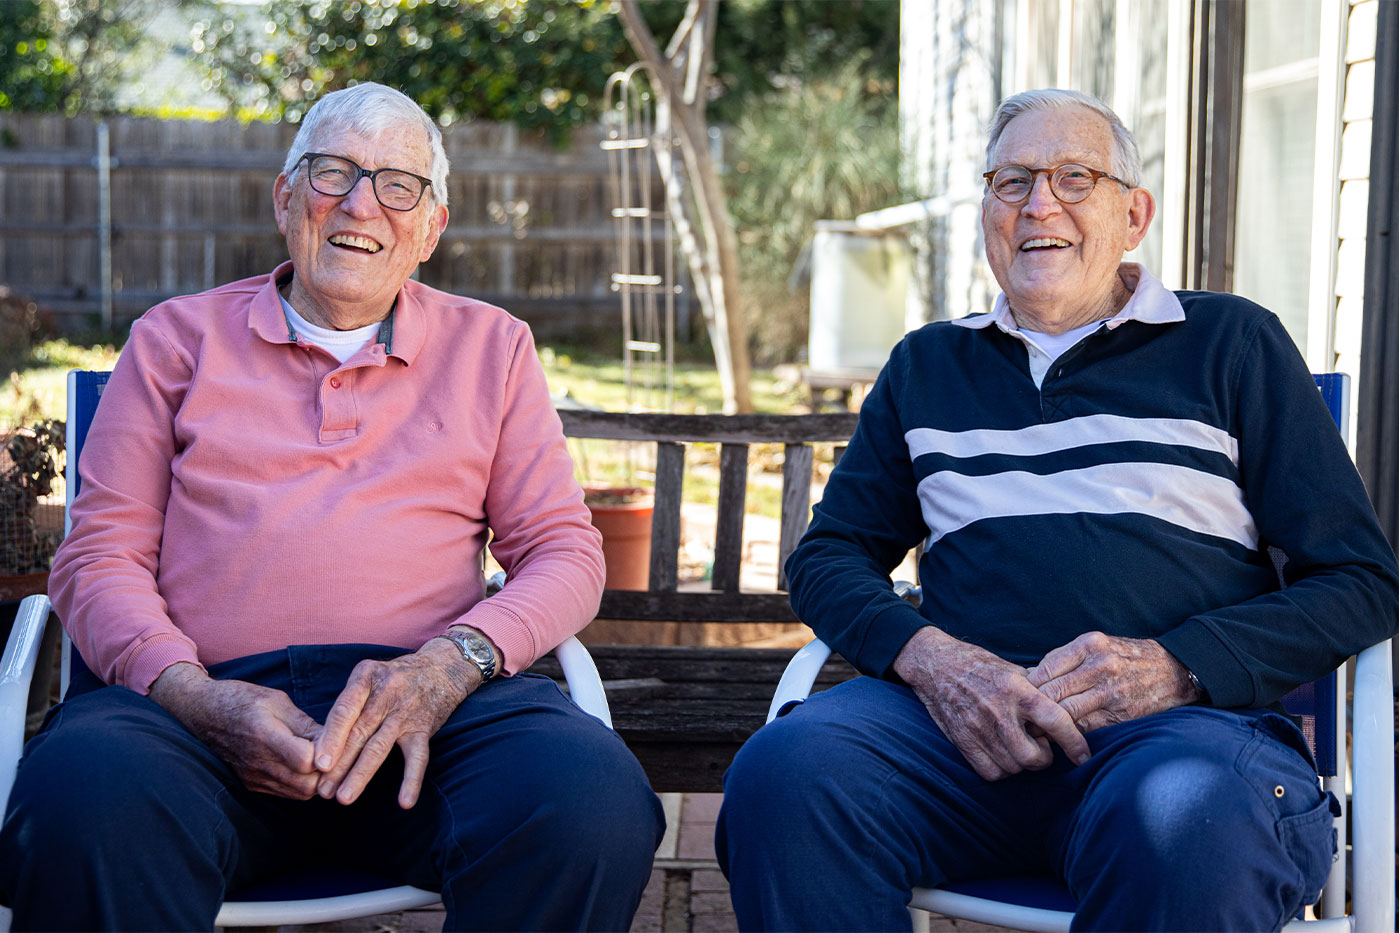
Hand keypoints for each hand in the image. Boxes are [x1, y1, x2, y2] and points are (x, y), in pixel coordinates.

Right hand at [149, 662, 322, 798]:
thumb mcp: (277, 700)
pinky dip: (301, 783)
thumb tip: (335, 741)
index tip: (335, 741)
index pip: (305, 759)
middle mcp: (258, 761)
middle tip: (335, 753)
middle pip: (307, 784)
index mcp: (265, 733)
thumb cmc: (243, 700)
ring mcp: (253, 777)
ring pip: (299, 793)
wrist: (203, 713)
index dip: (326, 754)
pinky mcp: (251, 784)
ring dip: (317, 780)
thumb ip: (305, 724)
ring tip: (322, 759)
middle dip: (328, 772)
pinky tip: (305, 766)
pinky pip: (285, 793)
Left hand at [312, 635, 483, 808]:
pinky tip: (404, 802)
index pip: (344, 710)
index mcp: (366, 676)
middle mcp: (386, 691)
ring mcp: (406, 709)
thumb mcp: (369, 677)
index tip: (318, 764)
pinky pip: (418, 756)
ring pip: (380, 746)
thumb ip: (348, 704)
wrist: (441, 668)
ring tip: (344, 798)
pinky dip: (411, 780)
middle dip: (339, 764)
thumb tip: (320, 745)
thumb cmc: (394, 678)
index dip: (330, 738)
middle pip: (359, 732)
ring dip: (361, 774)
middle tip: (323, 790)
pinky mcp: (424, 726)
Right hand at [892, 626, 1090, 781]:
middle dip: (1043, 758)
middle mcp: (999, 711)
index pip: (1055, 721)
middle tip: (1039, 745)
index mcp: (1017, 690)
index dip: (1074, 742)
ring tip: (1018, 746)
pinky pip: (991, 772)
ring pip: (1013, 767)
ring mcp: (978, 728)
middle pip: (1033, 757)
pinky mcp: (962, 741)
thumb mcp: (1013, 670)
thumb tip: (1068, 707)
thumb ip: (1038, 691)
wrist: (935, 665)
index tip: (1084, 756)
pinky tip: (1001, 754)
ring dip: (1021, 763)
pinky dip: (1001, 770)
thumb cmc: (979, 666)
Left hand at [1027, 632, 1199, 731]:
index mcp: (1089, 645)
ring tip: (1036, 730)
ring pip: (1066, 712)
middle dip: (1034, 708)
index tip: (1019, 698)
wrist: (1173, 670)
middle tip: (1021, 718)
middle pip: (1052, 692)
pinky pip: (1086, 727)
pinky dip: (1071, 732)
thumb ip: (1064, 659)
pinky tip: (1061, 734)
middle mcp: (1101, 665)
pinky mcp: (1122, 713)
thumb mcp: (1096, 646)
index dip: (1028, 688)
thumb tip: (1028, 678)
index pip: (1045, 669)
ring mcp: (1113, 691)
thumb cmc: (1125, 657)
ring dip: (1049, 724)